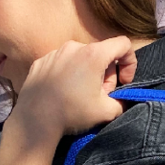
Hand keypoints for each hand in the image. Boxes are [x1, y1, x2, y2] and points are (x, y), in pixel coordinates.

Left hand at [12, 36, 137, 144]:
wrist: (34, 120)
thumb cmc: (72, 113)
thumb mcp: (106, 112)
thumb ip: (122, 102)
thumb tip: (122, 100)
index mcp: (93, 54)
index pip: (123, 44)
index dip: (130, 62)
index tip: (124, 82)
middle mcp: (74, 47)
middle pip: (102, 52)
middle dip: (107, 73)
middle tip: (101, 95)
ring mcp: (55, 53)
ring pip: (81, 57)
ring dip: (87, 73)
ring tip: (80, 95)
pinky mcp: (41, 61)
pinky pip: (62, 63)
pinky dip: (68, 74)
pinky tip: (63, 92)